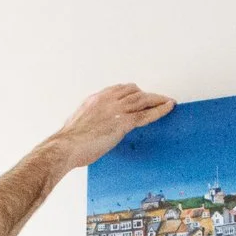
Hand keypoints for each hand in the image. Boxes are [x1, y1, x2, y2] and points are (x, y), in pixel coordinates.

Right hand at [49, 84, 174, 169]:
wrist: (66, 146)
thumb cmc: (68, 142)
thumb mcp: (78, 124)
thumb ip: (89, 121)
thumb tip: (92, 127)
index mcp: (95, 100)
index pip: (119, 90)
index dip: (131, 92)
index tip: (138, 95)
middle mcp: (107, 100)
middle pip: (133, 92)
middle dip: (146, 95)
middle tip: (157, 98)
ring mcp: (116, 110)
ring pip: (142, 99)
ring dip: (157, 99)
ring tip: (168, 101)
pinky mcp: (123, 122)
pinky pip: (146, 114)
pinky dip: (160, 109)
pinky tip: (169, 107)